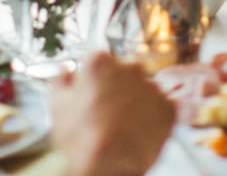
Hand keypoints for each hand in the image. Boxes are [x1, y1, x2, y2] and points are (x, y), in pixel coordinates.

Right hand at [48, 52, 174, 175]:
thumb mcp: (58, 107)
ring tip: (122, 124)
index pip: (98, 60)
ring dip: (134, 101)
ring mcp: (152, 86)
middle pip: (123, 72)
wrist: (110, 166)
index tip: (91, 90)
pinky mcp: (168, 105)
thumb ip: (60, 80)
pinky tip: (137, 129)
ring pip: (142, 88)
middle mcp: (129, 67)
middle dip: (116, 87)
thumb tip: (64, 71)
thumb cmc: (83, 139)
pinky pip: (159, 105)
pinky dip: (151, 115)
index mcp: (100, 62)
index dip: (93, 78)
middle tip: (106, 111)